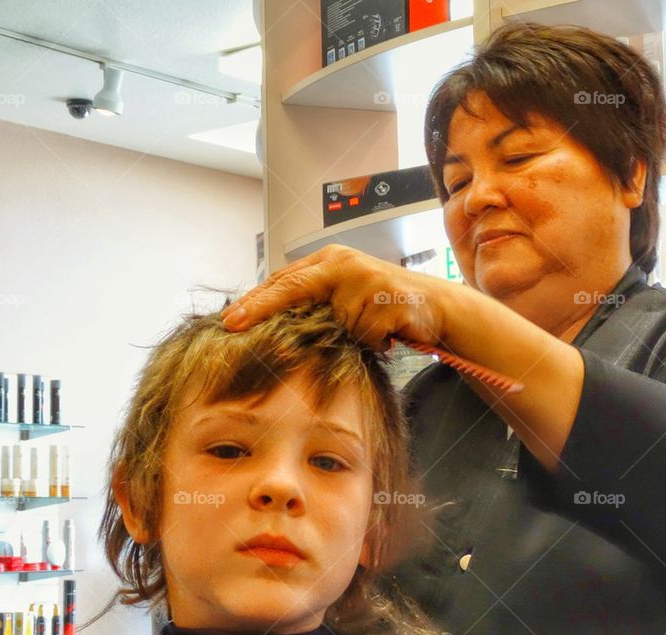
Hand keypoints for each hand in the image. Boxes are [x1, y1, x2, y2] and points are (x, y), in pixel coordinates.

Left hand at [221, 244, 461, 350]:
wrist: (436, 307)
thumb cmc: (385, 308)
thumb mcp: (345, 303)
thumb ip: (316, 306)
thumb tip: (273, 330)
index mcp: (330, 261)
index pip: (284, 279)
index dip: (255, 300)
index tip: (229, 319)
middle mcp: (343, 264)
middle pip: (292, 287)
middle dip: (261, 308)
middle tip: (233, 325)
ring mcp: (364, 278)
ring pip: (333, 322)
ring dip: (349, 335)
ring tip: (370, 329)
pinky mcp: (385, 297)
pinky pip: (365, 334)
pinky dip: (374, 341)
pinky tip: (389, 333)